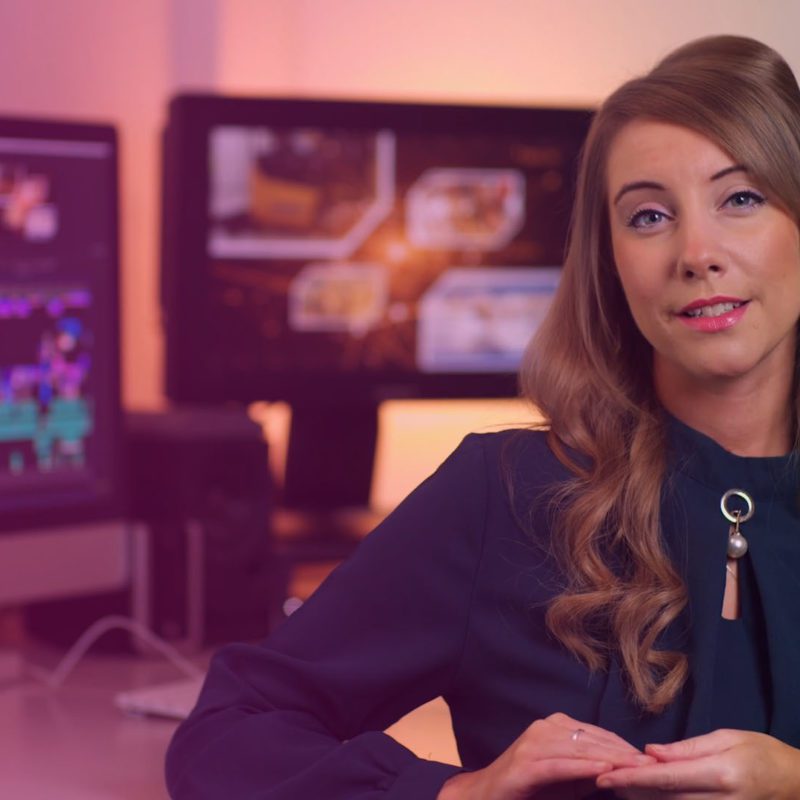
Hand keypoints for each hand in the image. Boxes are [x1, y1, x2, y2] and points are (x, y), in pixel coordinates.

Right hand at [437, 712, 653, 799]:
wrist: (486, 796)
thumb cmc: (529, 790)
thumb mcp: (567, 780)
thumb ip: (591, 772)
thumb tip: (625, 771)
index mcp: (555, 726)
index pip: (598, 735)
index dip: (625, 746)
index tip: (652, 760)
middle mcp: (545, 728)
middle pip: (592, 740)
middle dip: (624, 753)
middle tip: (653, 765)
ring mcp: (534, 743)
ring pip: (580, 749)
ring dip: (611, 758)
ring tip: (637, 768)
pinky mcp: (526, 765)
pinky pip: (561, 765)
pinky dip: (584, 767)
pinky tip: (604, 770)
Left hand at [596, 729, 799, 798]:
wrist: (796, 784)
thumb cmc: (761, 753)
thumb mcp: (726, 738)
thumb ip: (687, 749)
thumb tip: (651, 752)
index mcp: (719, 774)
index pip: (665, 779)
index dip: (632, 779)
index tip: (604, 776)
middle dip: (628, 790)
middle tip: (600, 778)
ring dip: (640, 799)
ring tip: (615, 786)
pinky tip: (643, 795)